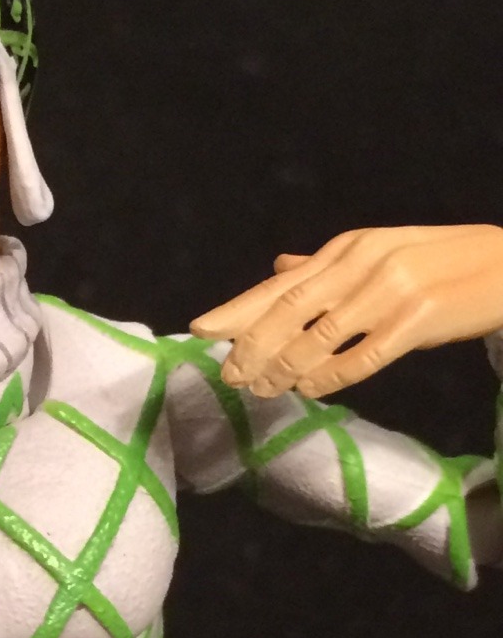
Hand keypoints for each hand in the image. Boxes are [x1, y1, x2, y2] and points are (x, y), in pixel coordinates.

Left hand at [189, 224, 502, 397]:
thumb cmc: (437, 264)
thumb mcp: (377, 254)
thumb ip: (325, 266)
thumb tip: (280, 265)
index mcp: (347, 247)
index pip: (280, 283)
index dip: (237, 310)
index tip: (201, 331)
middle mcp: (361, 263)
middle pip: (289, 310)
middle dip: (252, 346)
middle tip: (230, 376)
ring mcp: (389, 290)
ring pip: (318, 337)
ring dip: (284, 368)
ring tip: (264, 389)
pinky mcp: (417, 319)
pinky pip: (362, 356)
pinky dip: (331, 376)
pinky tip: (311, 390)